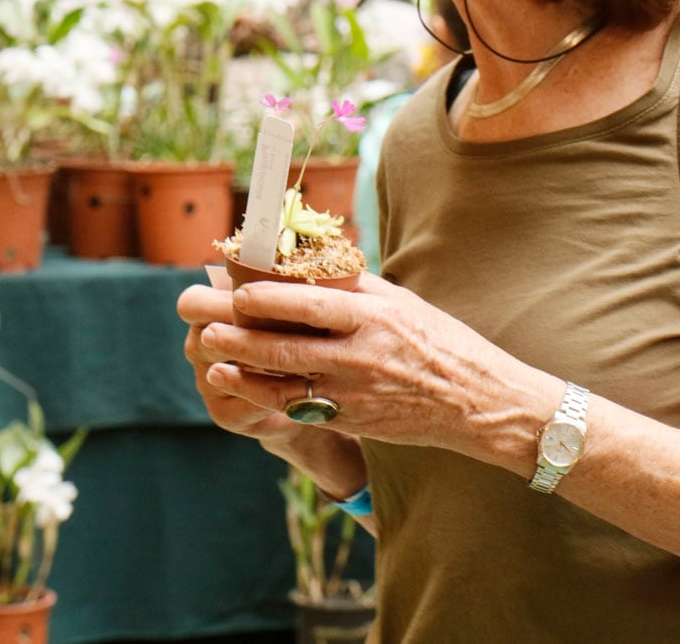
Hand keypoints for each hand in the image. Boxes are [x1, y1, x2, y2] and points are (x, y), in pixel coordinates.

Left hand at [196, 271, 549, 461]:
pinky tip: (237, 386)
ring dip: (241, 370)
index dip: (268, 299)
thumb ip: (351, 285)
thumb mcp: (399, 301)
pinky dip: (263, 398)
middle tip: (202, 323)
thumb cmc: (437, 339)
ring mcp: (355, 393)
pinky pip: (299, 409)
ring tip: (209, 356)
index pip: (311, 304)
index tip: (236, 291)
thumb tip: (302, 259)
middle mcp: (361, 355)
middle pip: (286, 346)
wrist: (477, 401)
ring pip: (284, 383)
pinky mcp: (353, 419)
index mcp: (373, 316)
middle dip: (238, 336)